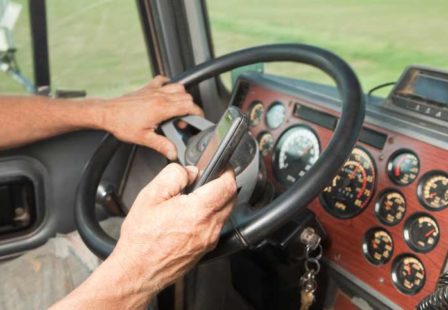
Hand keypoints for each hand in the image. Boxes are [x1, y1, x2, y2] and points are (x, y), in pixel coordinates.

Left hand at [102, 76, 202, 159]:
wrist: (107, 114)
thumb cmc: (122, 124)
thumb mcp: (144, 138)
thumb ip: (162, 145)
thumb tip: (173, 152)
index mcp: (162, 108)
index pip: (188, 106)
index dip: (197, 113)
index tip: (197, 119)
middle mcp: (160, 96)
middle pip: (186, 96)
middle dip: (190, 107)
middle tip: (183, 120)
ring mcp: (154, 90)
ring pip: (178, 86)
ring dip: (182, 96)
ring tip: (177, 108)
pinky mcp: (147, 88)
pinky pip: (163, 80)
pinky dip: (168, 85)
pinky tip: (166, 93)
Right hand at [114, 163, 235, 303]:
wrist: (138, 271)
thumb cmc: (141, 239)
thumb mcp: (151, 195)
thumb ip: (174, 176)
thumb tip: (190, 171)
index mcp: (199, 211)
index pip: (228, 185)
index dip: (227, 171)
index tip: (221, 167)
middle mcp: (209, 227)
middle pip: (231, 199)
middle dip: (223, 184)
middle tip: (208, 179)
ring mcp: (209, 240)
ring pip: (225, 213)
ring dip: (217, 200)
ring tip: (195, 197)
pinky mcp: (206, 248)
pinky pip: (216, 226)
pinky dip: (210, 216)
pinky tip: (191, 215)